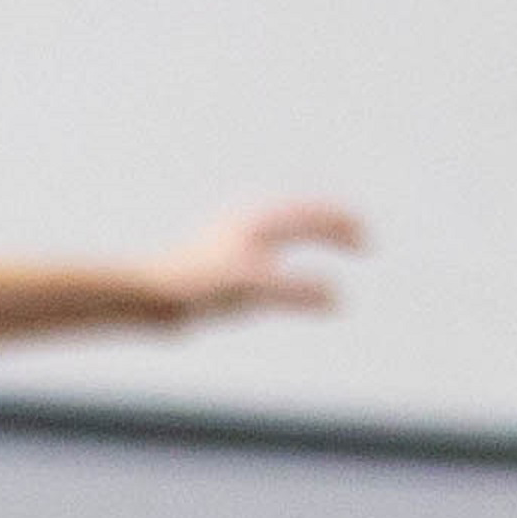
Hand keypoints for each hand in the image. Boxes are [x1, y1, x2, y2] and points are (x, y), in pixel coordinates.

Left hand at [147, 196, 361, 323]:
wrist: (150, 297)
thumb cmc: (199, 289)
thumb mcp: (256, 289)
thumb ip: (298, 292)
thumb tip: (336, 301)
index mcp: (259, 224)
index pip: (314, 217)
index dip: (344, 229)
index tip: (367, 246)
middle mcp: (246, 227)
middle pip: (301, 217)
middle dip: (332, 226)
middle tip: (359, 241)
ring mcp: (231, 242)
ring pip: (282, 231)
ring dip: (310, 234)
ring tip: (330, 245)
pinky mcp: (218, 262)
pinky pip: (264, 250)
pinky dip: (288, 254)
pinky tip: (282, 273)